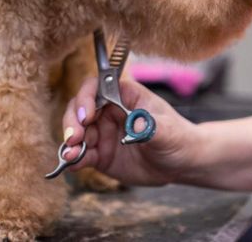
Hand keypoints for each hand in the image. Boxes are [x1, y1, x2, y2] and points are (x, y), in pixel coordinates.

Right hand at [61, 77, 199, 186]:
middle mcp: (109, 111)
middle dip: (73, 121)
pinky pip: (82, 155)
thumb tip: (134, 124)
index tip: (86, 115)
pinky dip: (75, 159)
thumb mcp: (167, 131)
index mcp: (125, 96)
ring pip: (77, 132)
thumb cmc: (177, 138)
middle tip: (74, 138)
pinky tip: (73, 165)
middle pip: (80, 108)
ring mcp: (103, 133)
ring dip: (70, 142)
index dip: (86, 97)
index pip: (98, 86)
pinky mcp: (101, 154)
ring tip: (71, 154)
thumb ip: (150, 127)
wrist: (181, 164)